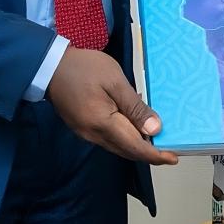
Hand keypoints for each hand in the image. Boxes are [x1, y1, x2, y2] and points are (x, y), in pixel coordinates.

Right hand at [46, 46, 178, 165]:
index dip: (156, 155)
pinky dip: (125, 136)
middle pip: (127, 151)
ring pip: (118, 147)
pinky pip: (109, 139)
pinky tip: (133, 123)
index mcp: (103, 125)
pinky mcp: (82, 128)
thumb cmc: (84, 69)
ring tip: (155, 135)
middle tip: (169, 149)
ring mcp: (86, 134)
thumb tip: (155, 129)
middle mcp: (94, 136)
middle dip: (149, 153)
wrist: (49, 66)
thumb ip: (135, 107)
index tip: (174, 158)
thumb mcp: (115, 81)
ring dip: (137, 145)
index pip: (135, 148)